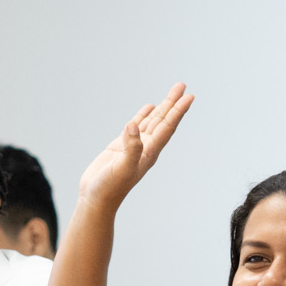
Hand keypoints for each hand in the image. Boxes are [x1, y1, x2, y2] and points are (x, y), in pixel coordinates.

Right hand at [74, 83, 193, 210]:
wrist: (97, 199)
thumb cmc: (110, 188)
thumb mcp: (122, 168)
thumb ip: (130, 147)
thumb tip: (132, 125)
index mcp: (149, 152)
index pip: (167, 127)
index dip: (178, 111)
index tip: (189, 97)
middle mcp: (145, 147)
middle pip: (163, 120)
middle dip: (173, 103)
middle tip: (182, 85)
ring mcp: (134, 146)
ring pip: (152, 121)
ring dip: (162, 107)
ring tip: (172, 93)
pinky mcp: (121, 146)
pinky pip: (137, 126)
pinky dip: (144, 115)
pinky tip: (149, 107)